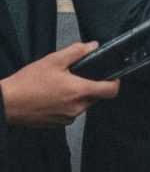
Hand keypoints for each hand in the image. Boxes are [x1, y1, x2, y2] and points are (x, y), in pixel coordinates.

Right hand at [0, 43, 119, 127]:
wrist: (6, 103)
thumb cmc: (30, 81)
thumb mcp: (54, 60)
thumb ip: (77, 51)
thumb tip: (95, 46)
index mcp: (80, 92)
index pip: (110, 91)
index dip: (115, 82)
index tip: (112, 74)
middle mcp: (77, 109)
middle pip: (95, 96)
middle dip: (91, 85)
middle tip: (76, 74)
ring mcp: (66, 119)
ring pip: (82, 104)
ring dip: (78, 94)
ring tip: (61, 84)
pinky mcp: (56, 125)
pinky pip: (70, 112)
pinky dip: (67, 103)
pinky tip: (53, 95)